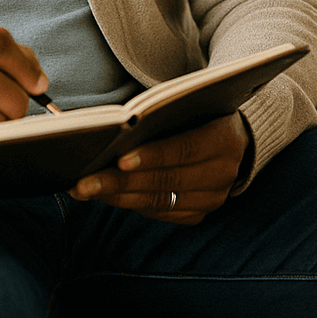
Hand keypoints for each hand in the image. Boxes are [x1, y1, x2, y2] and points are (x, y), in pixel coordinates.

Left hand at [68, 112, 250, 224]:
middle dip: (121, 183)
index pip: (185, 149)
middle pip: (166, 181)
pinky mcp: (199, 214)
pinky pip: (161, 212)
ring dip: (118, 197)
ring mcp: (212, 199)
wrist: (232, 138)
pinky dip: (132, 204)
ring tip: (85, 190)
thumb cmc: (198, 111)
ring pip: (160, 201)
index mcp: (224, 139)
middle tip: (83, 182)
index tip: (119, 159)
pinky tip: (105, 196)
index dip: (153, 155)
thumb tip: (118, 126)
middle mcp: (223, 173)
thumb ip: (162, 113)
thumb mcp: (189, 103)